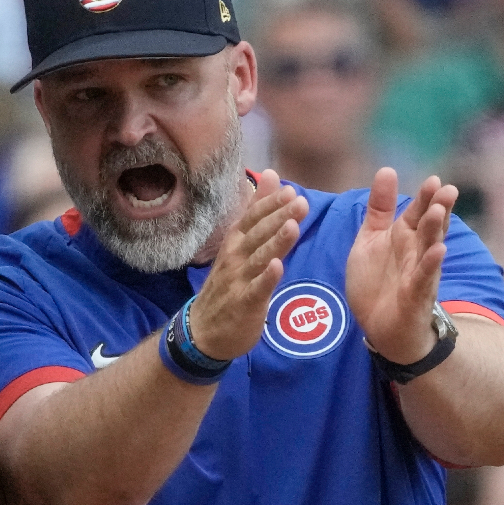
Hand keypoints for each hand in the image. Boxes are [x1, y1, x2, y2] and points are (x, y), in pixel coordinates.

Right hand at [188, 170, 307, 360]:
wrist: (203, 330)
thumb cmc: (228, 283)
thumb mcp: (239, 243)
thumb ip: (257, 210)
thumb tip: (271, 175)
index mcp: (235, 241)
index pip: (253, 218)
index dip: (270, 204)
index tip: (290, 191)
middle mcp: (235, 256)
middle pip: (257, 234)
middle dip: (278, 217)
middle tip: (300, 202)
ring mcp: (238, 280)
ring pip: (258, 257)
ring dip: (275, 242)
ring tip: (292, 226)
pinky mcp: (244, 303)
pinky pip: (256, 289)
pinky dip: (265, 278)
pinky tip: (277, 267)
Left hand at [346, 168, 456, 363]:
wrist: (381, 327)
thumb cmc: (378, 280)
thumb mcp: (371, 239)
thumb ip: (379, 208)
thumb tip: (387, 170)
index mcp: (404, 236)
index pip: (417, 212)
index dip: (425, 197)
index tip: (433, 179)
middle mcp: (416, 251)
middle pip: (429, 227)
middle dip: (437, 208)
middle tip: (446, 189)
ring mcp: (419, 272)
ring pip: (429, 248)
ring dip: (435, 230)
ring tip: (439, 211)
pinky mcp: (416, 294)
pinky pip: (424, 277)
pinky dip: (430, 264)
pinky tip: (438, 251)